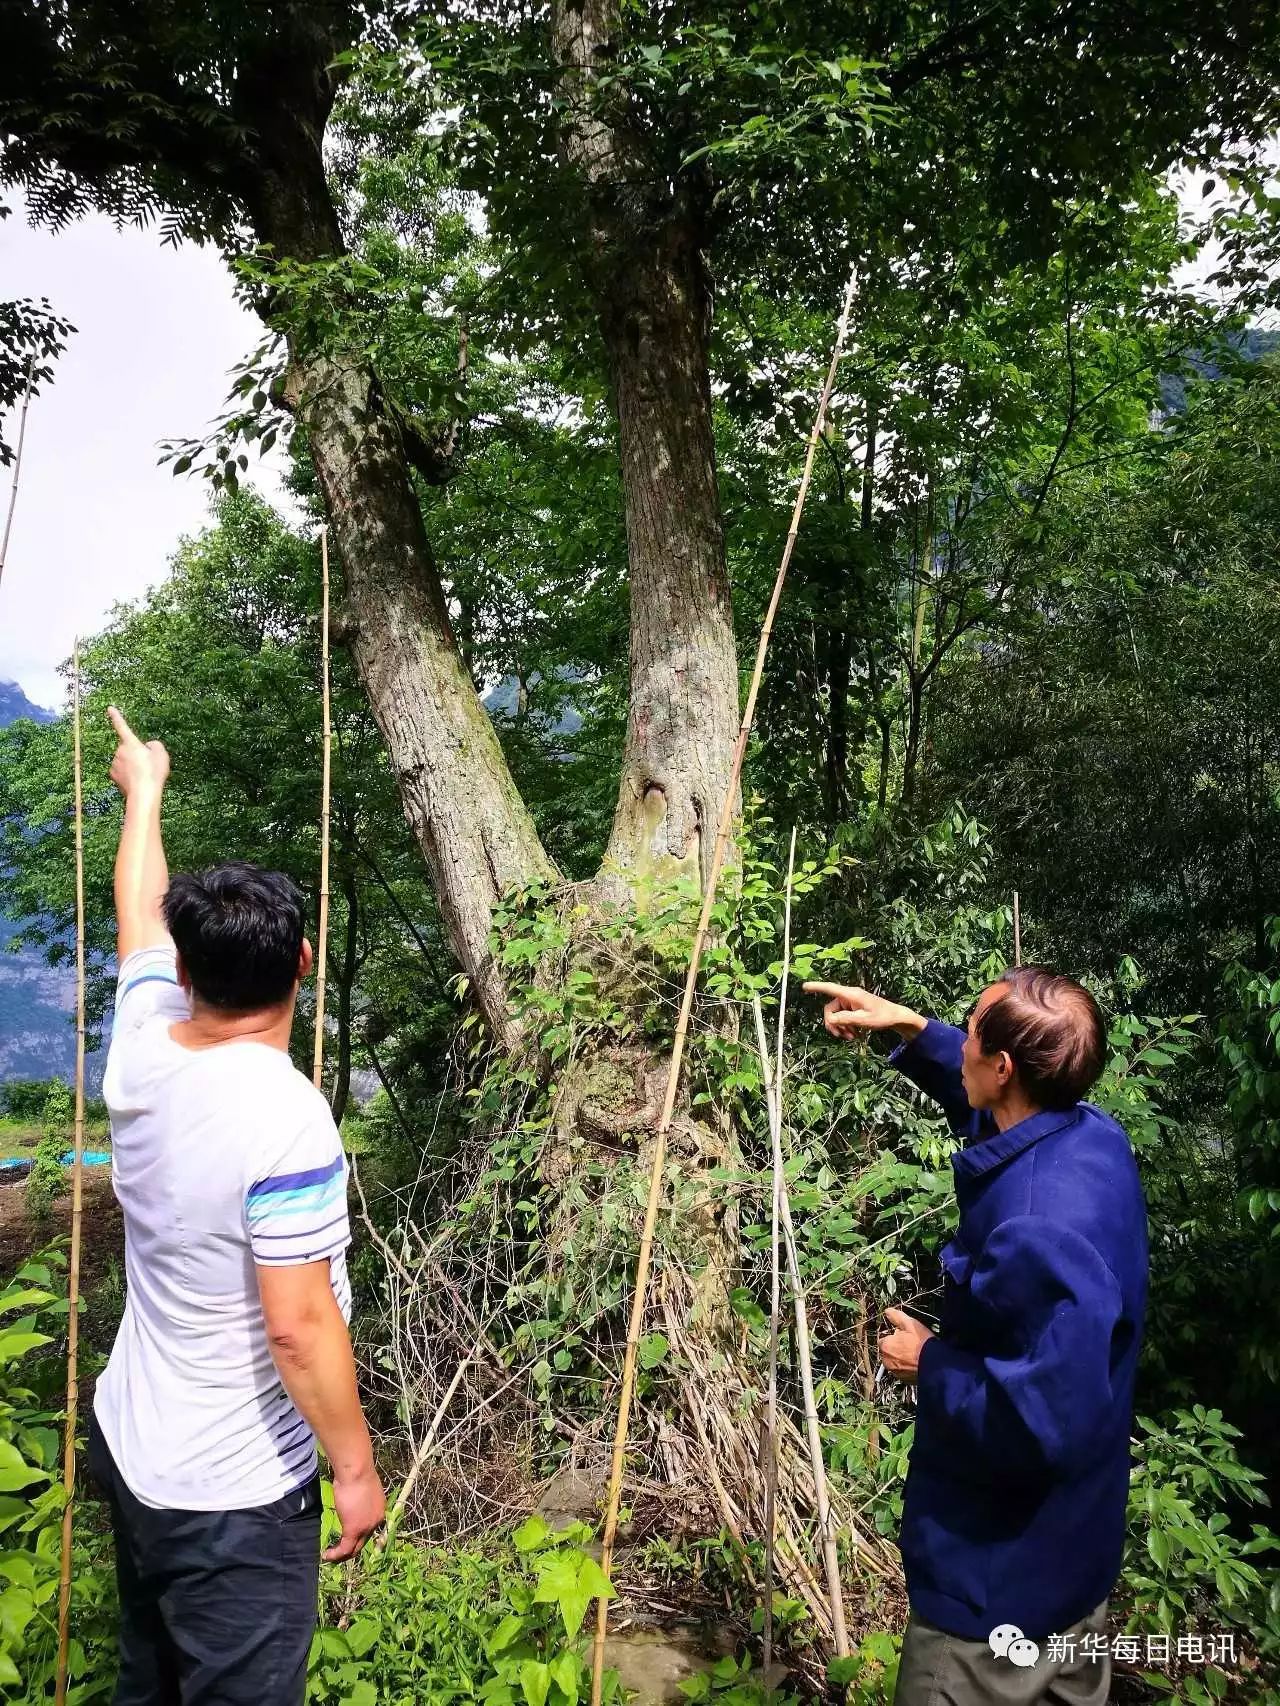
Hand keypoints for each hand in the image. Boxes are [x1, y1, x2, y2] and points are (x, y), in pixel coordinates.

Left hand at [107, 707, 169, 800]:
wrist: (143, 794)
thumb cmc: (153, 772)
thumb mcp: (162, 754)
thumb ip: (155, 745)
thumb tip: (148, 746)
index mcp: (130, 743)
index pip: (122, 726)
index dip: (116, 717)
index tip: (109, 708)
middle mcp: (119, 751)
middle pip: (129, 749)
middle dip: (136, 754)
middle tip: (148, 765)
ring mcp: (115, 764)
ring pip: (125, 761)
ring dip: (133, 765)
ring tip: (144, 774)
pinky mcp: (113, 776)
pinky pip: (122, 771)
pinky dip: (128, 774)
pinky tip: (137, 781)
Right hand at [324, 1463, 385, 1560]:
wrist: (356, 1471)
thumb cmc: (357, 1473)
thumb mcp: (362, 1489)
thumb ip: (360, 1500)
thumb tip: (351, 1502)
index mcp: (379, 1510)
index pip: (369, 1530)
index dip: (357, 1536)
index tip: (344, 1537)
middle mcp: (376, 1521)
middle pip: (363, 1542)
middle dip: (350, 1549)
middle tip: (336, 1552)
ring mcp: (366, 1527)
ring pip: (354, 1549)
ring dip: (341, 1555)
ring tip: (330, 1557)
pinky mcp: (354, 1529)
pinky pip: (345, 1548)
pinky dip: (335, 1554)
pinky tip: (326, 1555)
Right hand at [802, 982, 924, 1040]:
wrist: (895, 1017)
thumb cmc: (882, 1016)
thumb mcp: (864, 1020)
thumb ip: (846, 1019)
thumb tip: (831, 1019)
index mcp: (851, 994)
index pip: (830, 988)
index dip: (816, 987)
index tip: (804, 986)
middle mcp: (849, 996)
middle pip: (830, 1009)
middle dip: (833, 1024)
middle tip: (841, 1036)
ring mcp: (850, 1002)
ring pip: (836, 1015)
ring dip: (840, 1027)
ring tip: (851, 1037)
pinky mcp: (853, 1008)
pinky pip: (843, 1017)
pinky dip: (846, 1026)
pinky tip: (854, 1034)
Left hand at [878, 1307, 933, 1382]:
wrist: (935, 1364)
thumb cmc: (922, 1342)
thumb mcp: (910, 1324)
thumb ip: (896, 1316)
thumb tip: (887, 1311)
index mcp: (885, 1346)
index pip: (883, 1339)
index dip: (893, 1337)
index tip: (903, 1336)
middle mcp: (886, 1361)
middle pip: (888, 1351)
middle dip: (896, 1348)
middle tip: (910, 1344)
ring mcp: (895, 1372)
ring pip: (895, 1362)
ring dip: (901, 1359)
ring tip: (915, 1354)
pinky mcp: (904, 1380)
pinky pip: (903, 1372)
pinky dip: (907, 1368)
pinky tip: (917, 1363)